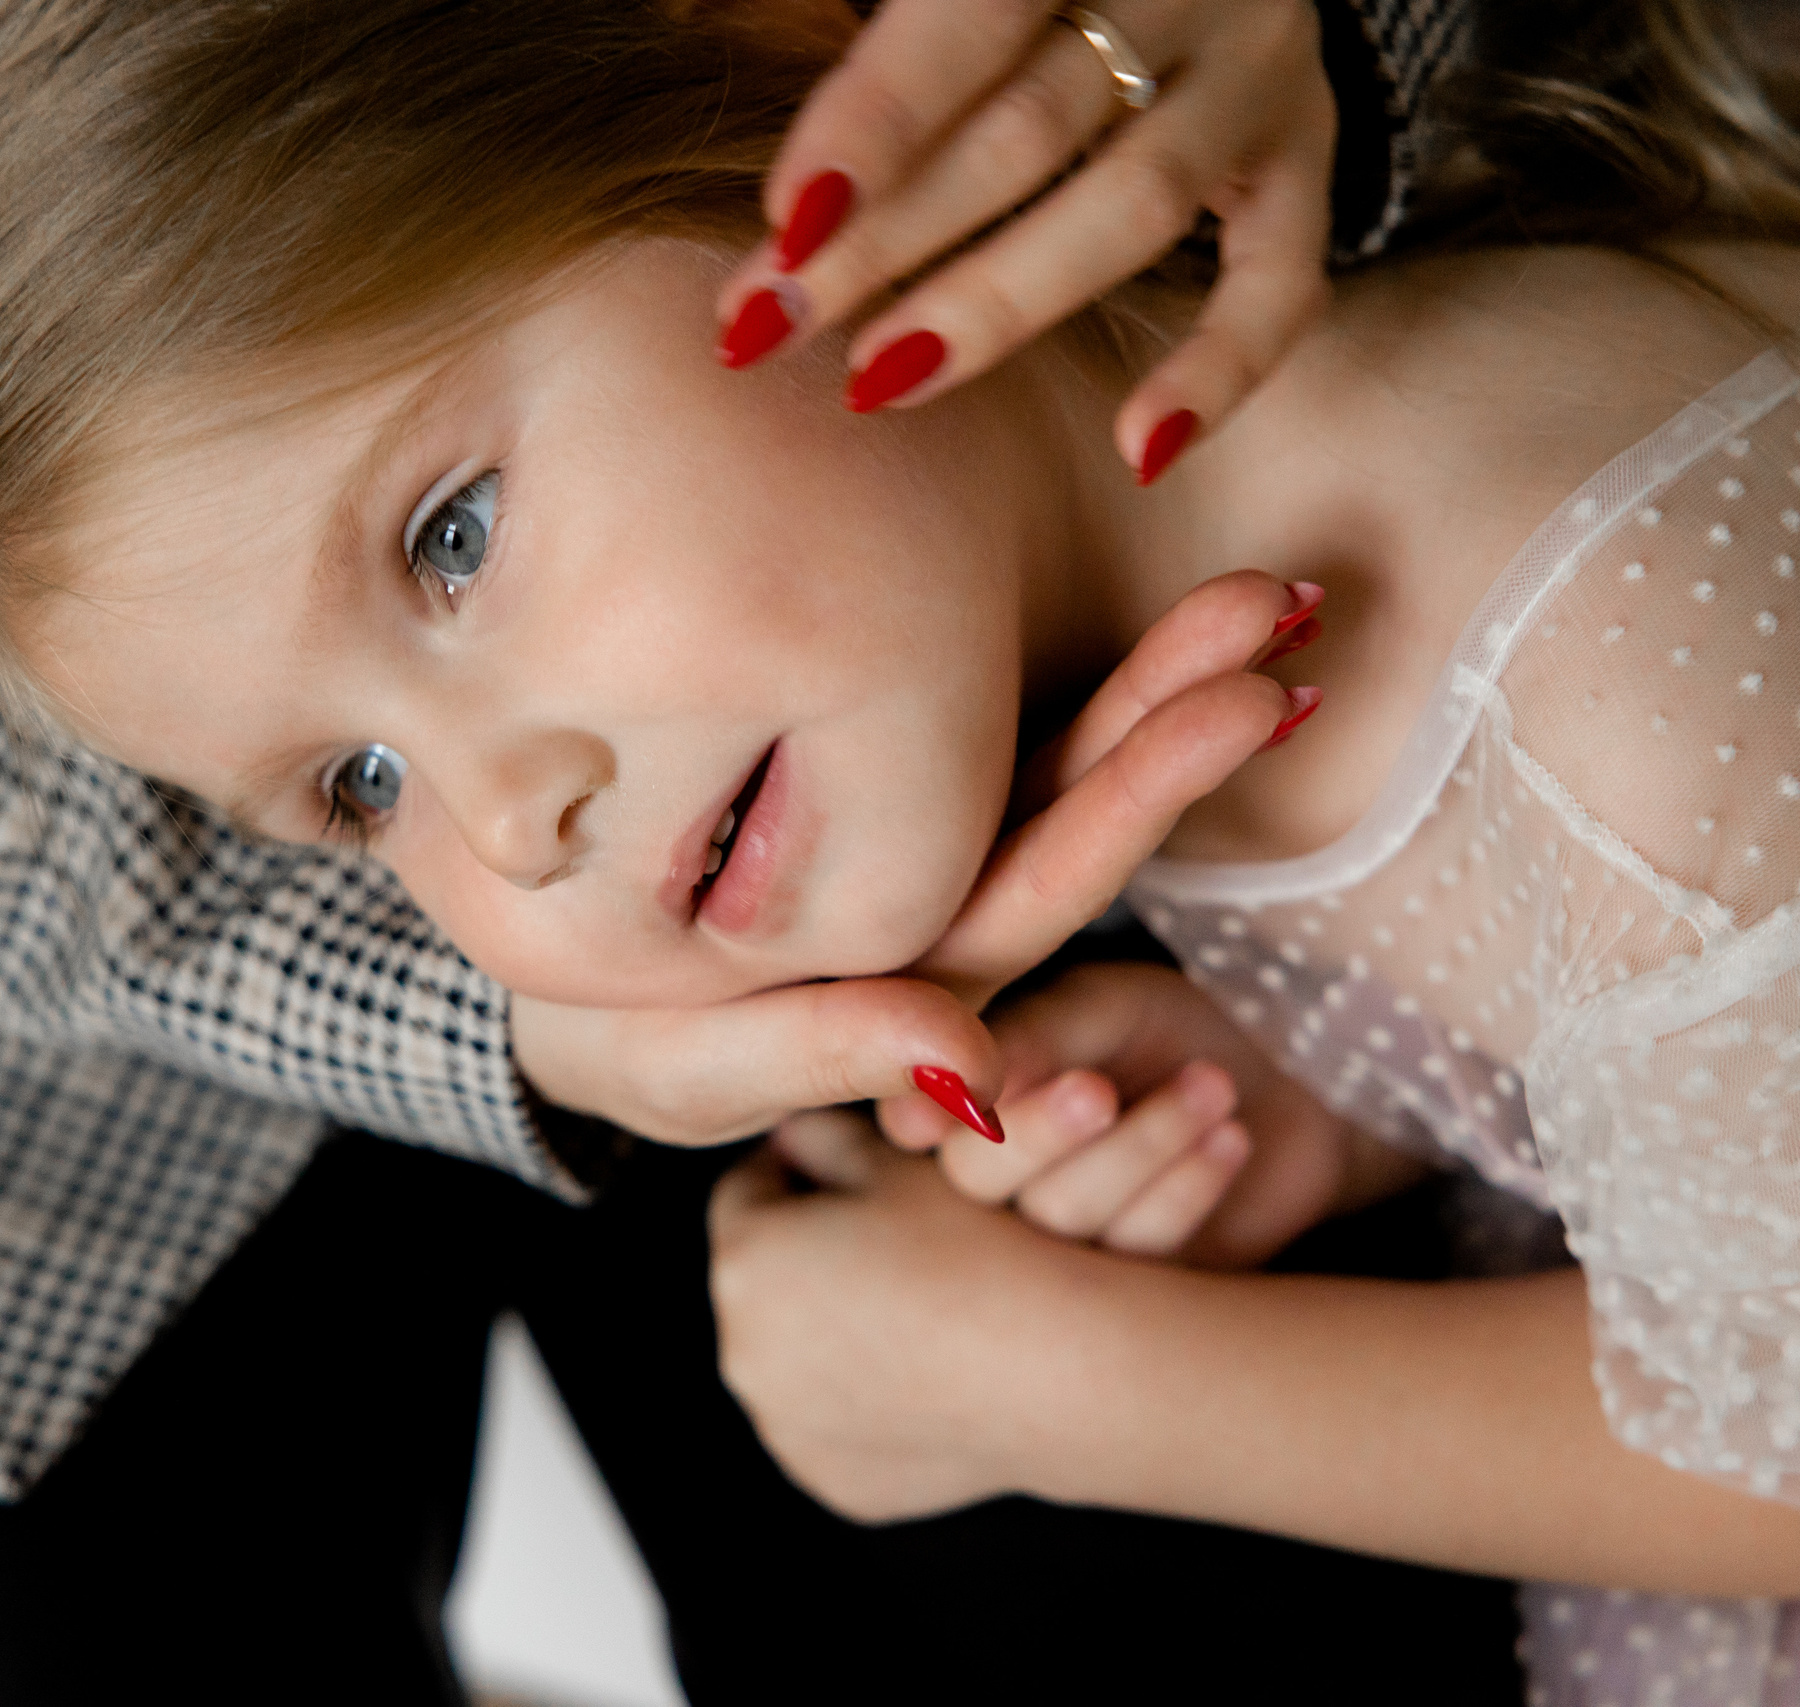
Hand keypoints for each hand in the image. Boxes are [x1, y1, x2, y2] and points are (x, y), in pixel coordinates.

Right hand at [512, 571, 1307, 1146]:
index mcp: (901, 975)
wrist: (522, 944)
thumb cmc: (597, 1027)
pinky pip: (980, 728)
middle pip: (1074, 811)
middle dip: (1175, 710)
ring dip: (1148, 678)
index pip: (1041, 888)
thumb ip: (818, 1059)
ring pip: (1044, 761)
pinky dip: (1059, 667)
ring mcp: (909, 841)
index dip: (1143, 798)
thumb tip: (981, 1074)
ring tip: (1253, 594)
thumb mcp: (682, 1063)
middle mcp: (929, 908)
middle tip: (1276, 601)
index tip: (1248, 702)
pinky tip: (1138, 610)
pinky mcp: (874, 780)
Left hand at [708, 1107, 1141, 1521]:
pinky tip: (926, 1376)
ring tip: (914, 1307)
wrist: (1065, 1369)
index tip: (848, 1169)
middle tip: (886, 1240)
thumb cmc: (984, 1250)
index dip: (802, 1171)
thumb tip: (794, 1132)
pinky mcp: (832, 1481)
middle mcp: (744, 1352)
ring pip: (795, 1360)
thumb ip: (828, 1136)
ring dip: (832, 1333)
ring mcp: (786, 1428)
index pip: (751, 1192)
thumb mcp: (902, 1161)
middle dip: (811, 1255)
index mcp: (745, 1259)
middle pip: (766, 1281)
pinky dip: (861, 1403)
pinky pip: (832, 1427)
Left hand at [719, 0, 1336, 474]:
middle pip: (1026, 131)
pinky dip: (1219, 372)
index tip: (781, 224)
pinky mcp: (1306, 160)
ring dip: (996, 305)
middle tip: (767, 322)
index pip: (964, 25)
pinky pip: (1282, 285)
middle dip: (885, 238)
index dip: (871, 125)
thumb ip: (872, 13)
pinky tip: (1142, 452)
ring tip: (877, 379)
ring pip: (1132, 206)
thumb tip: (705, 63)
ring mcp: (1258, 78)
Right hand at [877, 961, 1420, 1266]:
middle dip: (1043, 1133)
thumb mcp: (1104, 1009)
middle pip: (980, 1182)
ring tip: (1212, 1085)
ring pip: (1066, 1221)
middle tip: (1100, 1090)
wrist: (1292, 1089)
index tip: (975, 1094)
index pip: (919, 1118)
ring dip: (1141, 1147)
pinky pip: (1139, 1259)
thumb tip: (938, 1086)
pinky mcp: (1132, 1297)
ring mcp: (1059, 1249)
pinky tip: (1230, 1138)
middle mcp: (997, 1185)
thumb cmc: (1175, 1034)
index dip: (938, 1109)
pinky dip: (1185, 1190)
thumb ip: (1031, 1037)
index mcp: (966, 1105)